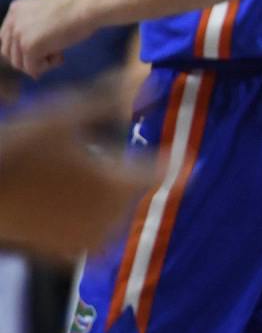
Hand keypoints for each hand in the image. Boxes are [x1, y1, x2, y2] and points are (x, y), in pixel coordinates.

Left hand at [0, 0, 89, 76]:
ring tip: (59, 53)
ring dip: (39, 64)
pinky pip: (32, 69)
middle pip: (9, 53)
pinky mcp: (29, 47)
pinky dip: (48, 67)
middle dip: (30, 58)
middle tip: (54, 52)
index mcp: (16, 9)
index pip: (6, 38)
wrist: (88, 5)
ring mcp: (19, 34)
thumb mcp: (50, 13)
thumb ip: (36, 25)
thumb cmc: (80, 8)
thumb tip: (35, 50)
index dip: (23, 49)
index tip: (45, 49)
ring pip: (19, 64)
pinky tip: (62, 55)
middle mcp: (13, 21)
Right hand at [0, 81, 159, 261]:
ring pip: (118, 216)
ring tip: (80, 181)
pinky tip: (72, 205)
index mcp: (119, 182)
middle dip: (127, 175)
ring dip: (110, 199)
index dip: (165, 158)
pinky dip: (91, 222)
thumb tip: (149, 79)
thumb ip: (110, 99)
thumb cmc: (22, 145)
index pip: (163, 172)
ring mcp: (90, 238)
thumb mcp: (65, 114)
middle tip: (98, 159)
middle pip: (137, 192)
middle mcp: (111, 216)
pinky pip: (95, 238)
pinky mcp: (70, 253)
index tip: (168, 151)